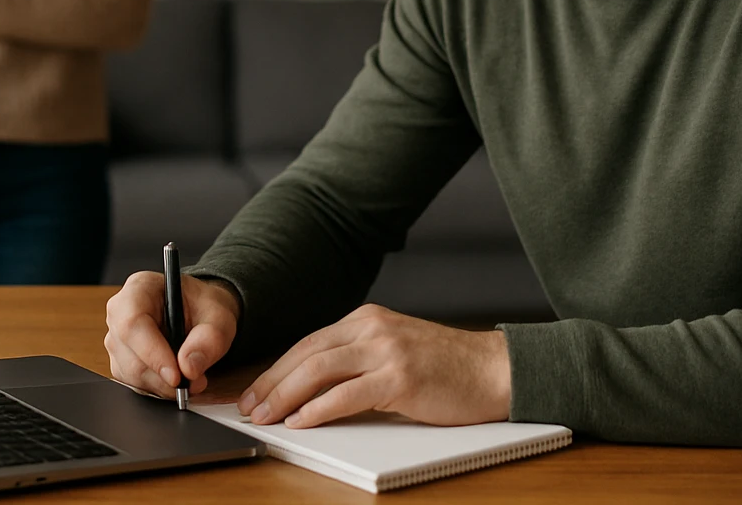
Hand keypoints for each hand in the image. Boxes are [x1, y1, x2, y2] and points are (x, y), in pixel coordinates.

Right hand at [105, 272, 240, 398]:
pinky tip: (176, 379)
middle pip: (130, 355)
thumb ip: (209, 339)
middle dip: (164, 376)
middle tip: (195, 382)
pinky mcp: (121, 360)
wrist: (200, 313)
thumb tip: (189, 368)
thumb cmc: (204, 306)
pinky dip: (158, 388)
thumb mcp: (219, 316)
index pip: (133, 323)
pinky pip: (134, 383)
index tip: (176, 376)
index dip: (152, 353)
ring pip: (131, 373)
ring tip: (192, 380)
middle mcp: (120, 312)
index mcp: (140, 288)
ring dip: (163, 385)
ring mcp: (117, 338)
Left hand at [238, 303, 509, 428]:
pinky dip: (318, 409)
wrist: (494, 370)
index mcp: (367, 319)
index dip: (276, 368)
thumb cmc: (447, 368)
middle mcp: (372, 328)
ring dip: (284, 396)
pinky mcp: (400, 377)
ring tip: (265, 417)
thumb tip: (313, 389)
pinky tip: (300, 421)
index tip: (254, 391)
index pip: (308, 343)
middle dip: (270, 383)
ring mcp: (386, 350)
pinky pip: (347, 394)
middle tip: (247, 408)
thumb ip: (359, 361)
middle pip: (306, 354)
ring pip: (319, 370)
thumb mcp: (395, 351)